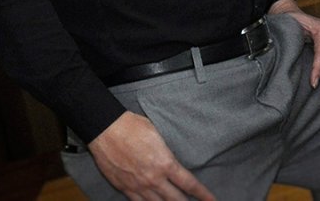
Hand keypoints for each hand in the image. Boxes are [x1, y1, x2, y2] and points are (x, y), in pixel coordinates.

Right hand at [87, 111, 214, 200]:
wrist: (106, 129)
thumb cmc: (132, 126)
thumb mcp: (158, 135)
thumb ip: (166, 154)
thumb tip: (172, 164)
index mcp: (165, 163)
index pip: (189, 184)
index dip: (202, 195)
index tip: (212, 200)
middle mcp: (154, 179)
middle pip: (175, 200)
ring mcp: (138, 186)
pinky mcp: (125, 188)